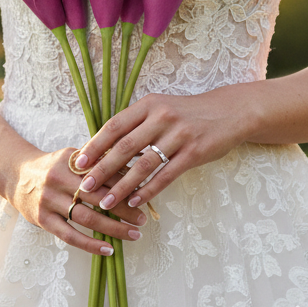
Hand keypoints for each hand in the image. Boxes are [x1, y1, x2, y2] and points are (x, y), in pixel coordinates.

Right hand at [8, 148, 147, 257]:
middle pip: (98, 196)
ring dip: (113, 228)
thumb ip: (98, 162)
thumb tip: (133, 168)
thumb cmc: (52, 167)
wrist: (15, 174)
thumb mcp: (72, 157)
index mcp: (71, 161)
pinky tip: (108, 250)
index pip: (104, 173)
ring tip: (133, 234)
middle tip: (143, 219)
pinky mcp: (43, 219)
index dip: (125, 184)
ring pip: (86, 218)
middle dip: (124, 208)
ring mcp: (50, 200)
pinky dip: (90, 244)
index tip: (144, 194)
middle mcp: (59, 179)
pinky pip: (69, 235)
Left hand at [72, 91, 246, 212]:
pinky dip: (148, 190)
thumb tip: (104, 147)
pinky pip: (166, 175)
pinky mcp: (194, 152)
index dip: (94, 145)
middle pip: (124, 147)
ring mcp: (179, 135)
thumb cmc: (189, 114)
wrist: (229, 112)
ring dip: (122, 186)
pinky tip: (134, 202)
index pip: (114, 126)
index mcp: (149, 105)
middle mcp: (162, 117)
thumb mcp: (161, 109)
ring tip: (106, 202)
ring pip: (143, 165)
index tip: (78, 163)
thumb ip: (137, 124)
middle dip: (102, 169)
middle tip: (85, 187)